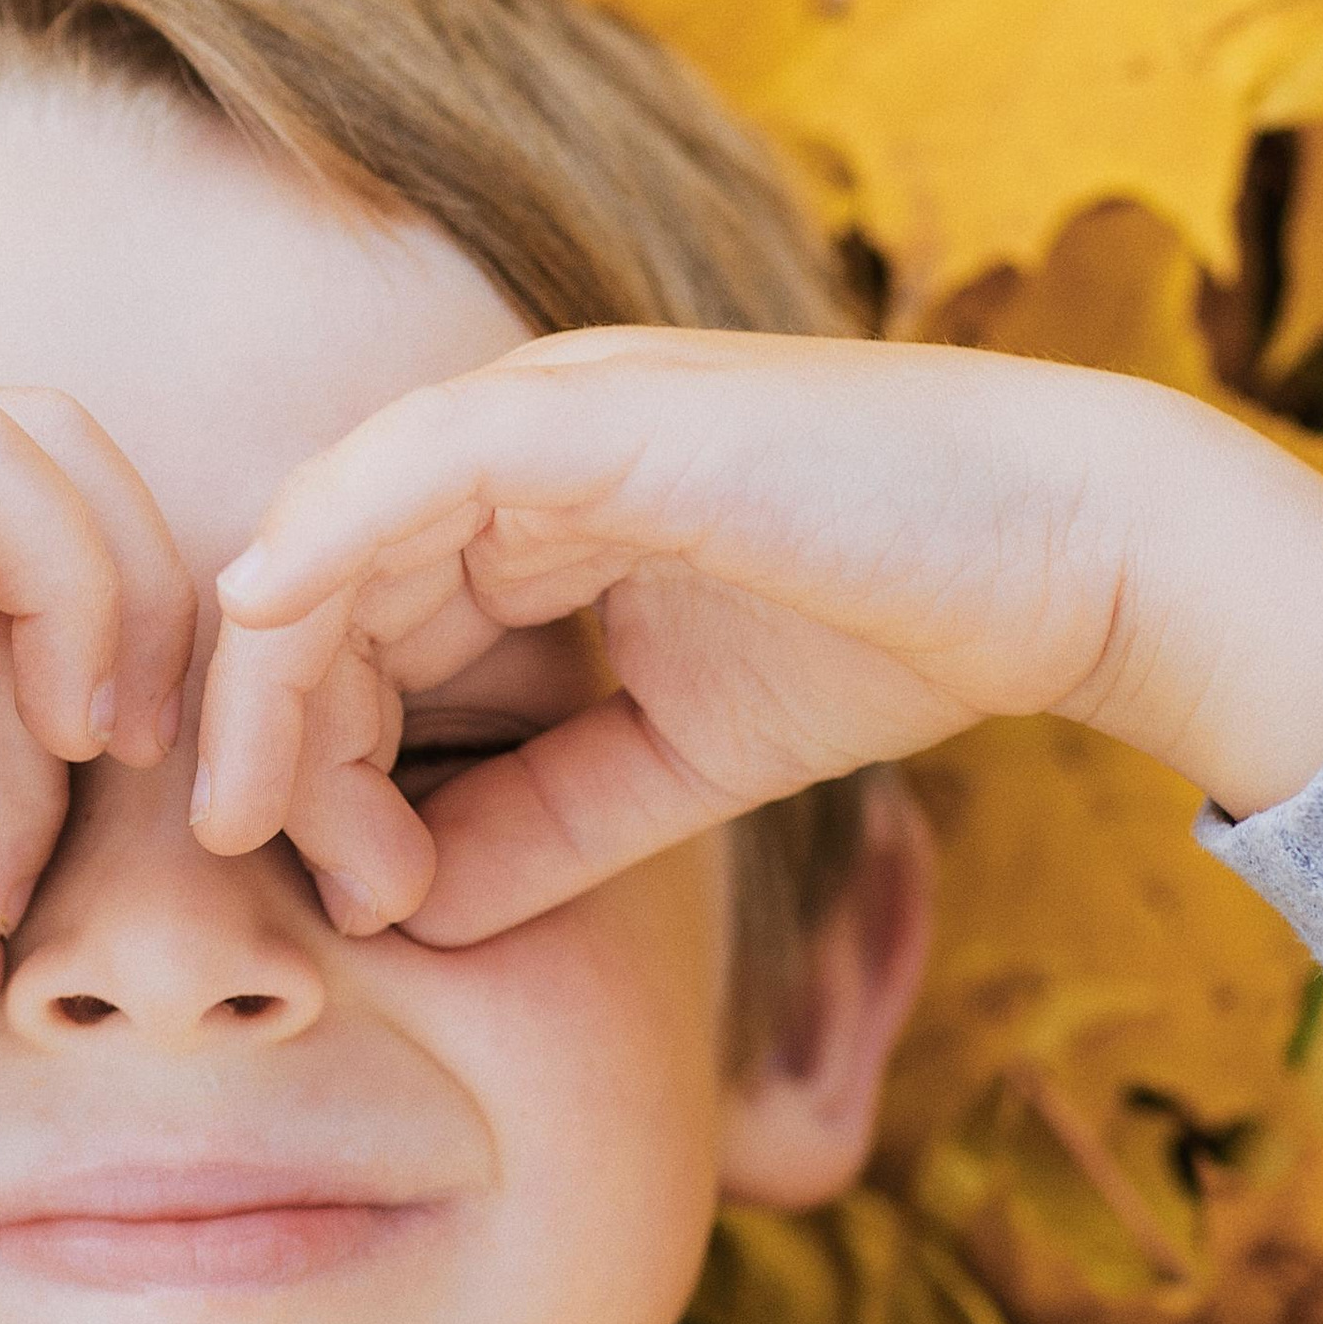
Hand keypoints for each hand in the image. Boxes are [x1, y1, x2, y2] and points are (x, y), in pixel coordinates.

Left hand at [193, 329, 1322, 941]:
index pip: (370, 623)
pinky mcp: (595, 413)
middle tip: (259, 852)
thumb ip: (546, 824)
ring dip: (283, 677)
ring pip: (340, 530)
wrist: (1063, 562)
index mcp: (543, 514)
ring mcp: (556, 415)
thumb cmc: (891, 634)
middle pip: (327, 582)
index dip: (323, 751)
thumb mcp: (674, 763)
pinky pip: (407, 467)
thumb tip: (415, 910)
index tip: (332, 880)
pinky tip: (268, 632)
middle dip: (278, 728)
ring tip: (264, 810)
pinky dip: (324, 543)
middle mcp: (526, 449)